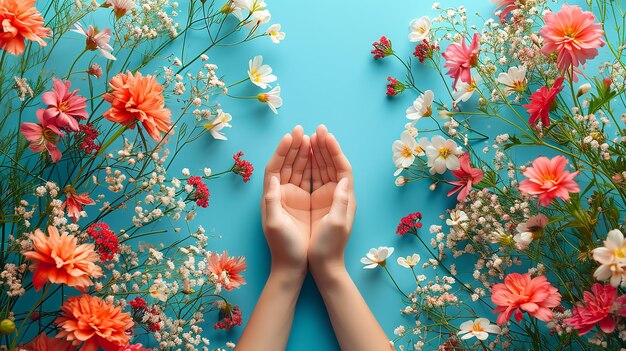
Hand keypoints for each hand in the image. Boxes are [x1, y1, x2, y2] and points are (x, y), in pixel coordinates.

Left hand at [261, 126, 310, 277]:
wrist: (294, 266)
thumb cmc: (284, 247)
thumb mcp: (275, 224)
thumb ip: (272, 201)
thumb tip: (272, 178)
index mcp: (272, 196)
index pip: (275, 167)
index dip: (282, 151)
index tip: (290, 136)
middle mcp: (281, 193)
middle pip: (287, 164)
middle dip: (294, 146)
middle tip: (302, 129)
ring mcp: (294, 197)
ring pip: (298, 168)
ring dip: (304, 152)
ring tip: (311, 136)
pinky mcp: (306, 202)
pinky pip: (308, 178)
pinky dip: (313, 165)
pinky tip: (318, 154)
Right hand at [308, 125, 355, 276]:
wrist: (322, 266)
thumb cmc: (329, 248)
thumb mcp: (337, 225)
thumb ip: (341, 202)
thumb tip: (344, 180)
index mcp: (344, 199)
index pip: (342, 168)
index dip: (334, 150)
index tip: (326, 135)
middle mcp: (338, 195)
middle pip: (332, 164)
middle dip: (325, 146)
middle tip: (317, 129)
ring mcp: (326, 198)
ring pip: (323, 169)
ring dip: (317, 152)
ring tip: (309, 136)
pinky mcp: (316, 202)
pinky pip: (313, 178)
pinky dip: (309, 165)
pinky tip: (303, 155)